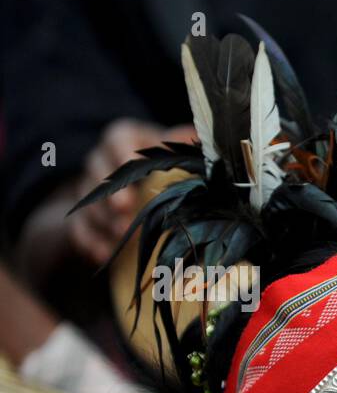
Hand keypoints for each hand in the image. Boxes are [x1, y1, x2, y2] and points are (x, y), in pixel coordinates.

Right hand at [67, 118, 194, 265]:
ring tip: (121, 233)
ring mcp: (88, 190)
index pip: (116, 139)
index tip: (129, 164)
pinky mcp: (84, 217)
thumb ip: (183, 146)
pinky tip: (104, 253)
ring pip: (88, 202)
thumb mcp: (171, 152)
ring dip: (103, 218)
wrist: (136, 183)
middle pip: (98, 173)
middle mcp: (101, 162)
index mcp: (124, 141)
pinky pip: (79, 228)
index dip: (120, 151)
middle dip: (110, 191)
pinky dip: (89, 241)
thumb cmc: (162, 165)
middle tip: (123, 208)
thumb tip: (201, 139)